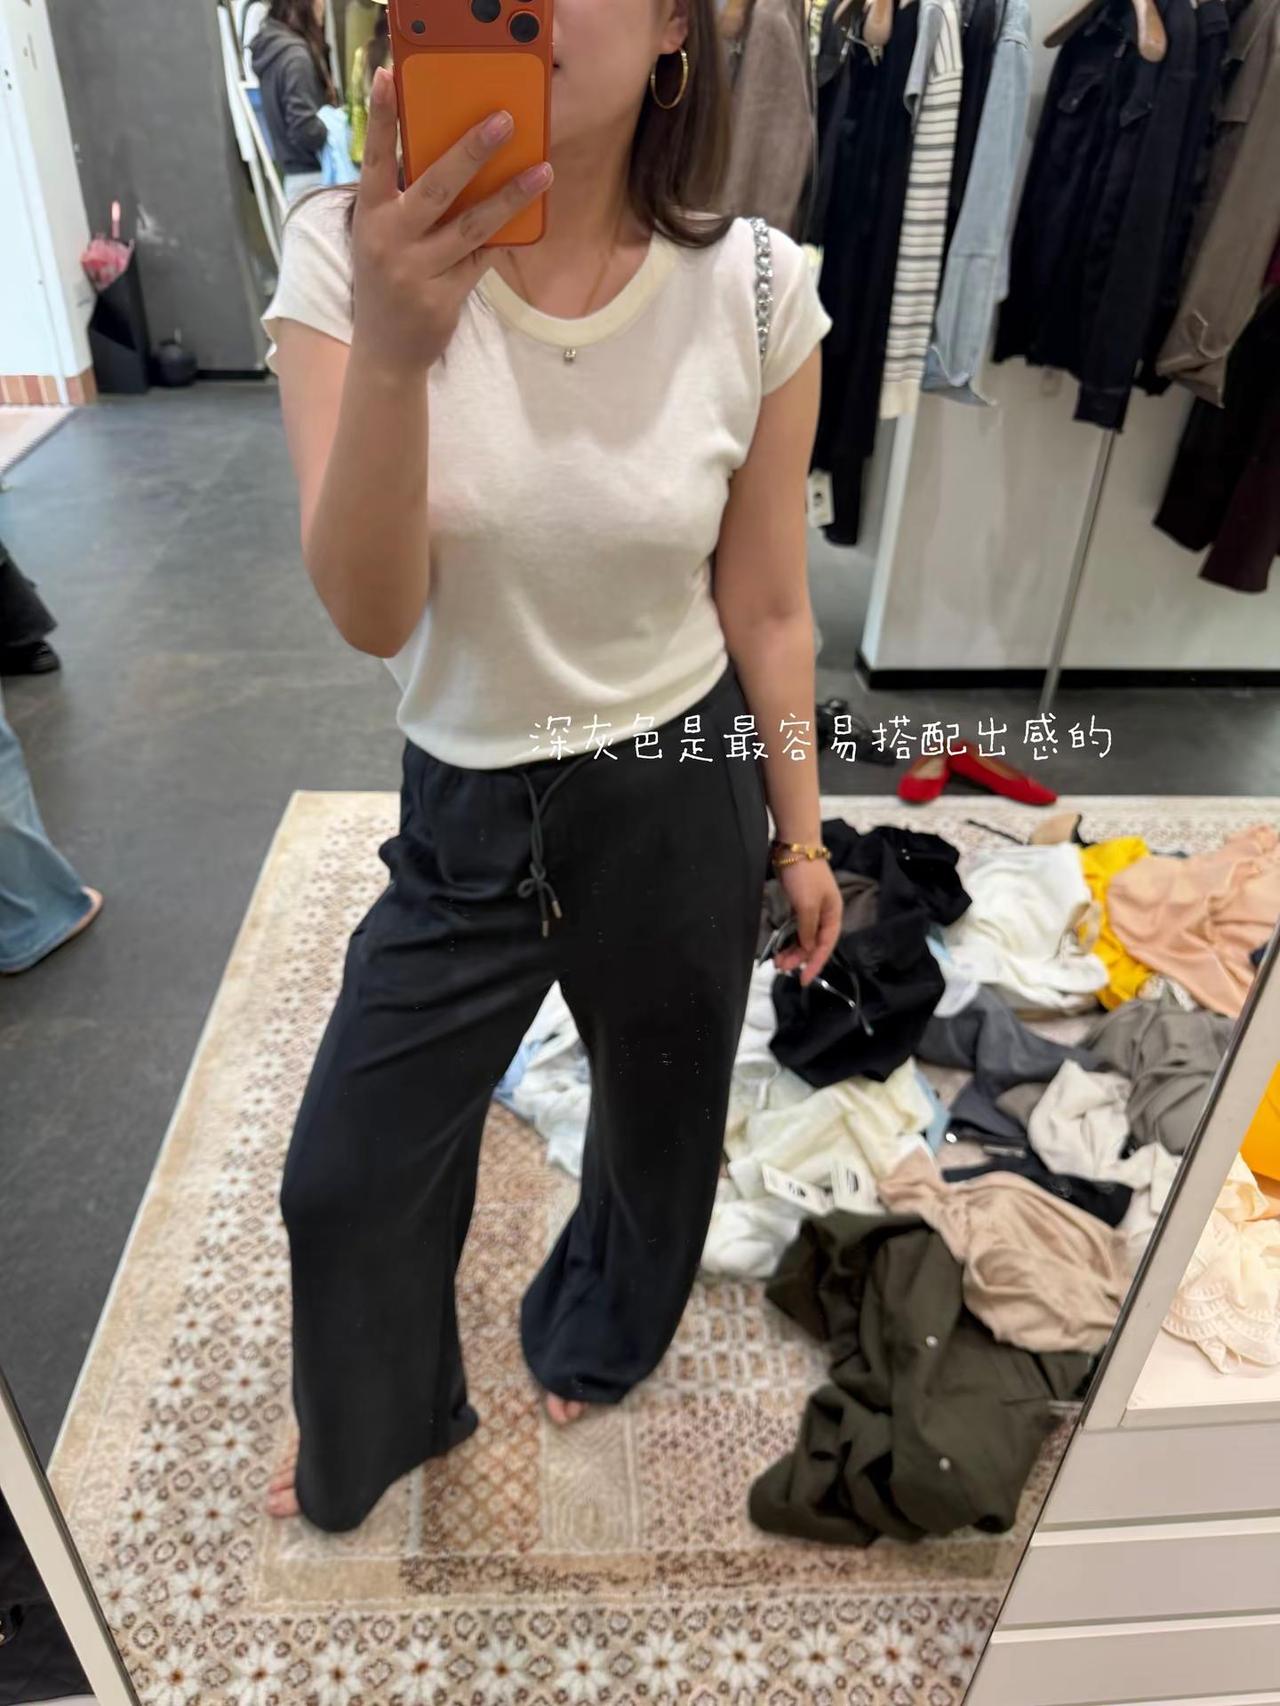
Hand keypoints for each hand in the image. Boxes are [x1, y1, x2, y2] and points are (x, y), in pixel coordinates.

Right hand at [350, 66, 552, 370]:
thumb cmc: (387, 280)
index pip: (375, 159)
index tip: (388, 75)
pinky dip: (506, 238)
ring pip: (472, 226)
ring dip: (510, 197)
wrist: (385, 352)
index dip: (380, 118)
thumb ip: (406, 203)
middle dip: (471, 151)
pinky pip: (483, 259)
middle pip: (436, 187)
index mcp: (370, 216)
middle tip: (504, 121)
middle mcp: (389, 240)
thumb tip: (456, 159)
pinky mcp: (444, 298)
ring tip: (542, 172)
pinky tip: (532, 218)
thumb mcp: (382, 237)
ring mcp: (417, 271)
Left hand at [771, 859, 843, 986]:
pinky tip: (780, 946)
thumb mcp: (807, 905)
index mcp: (833, 915)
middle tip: (781, 969)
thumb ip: (807, 930)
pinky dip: (788, 937)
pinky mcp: (799, 902)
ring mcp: (811, 908)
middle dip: (799, 958)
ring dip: (792, 950)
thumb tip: (808, 948)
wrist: (794, 846)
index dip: (815, 964)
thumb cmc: (805, 876)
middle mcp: (825, 914)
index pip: (826, 946)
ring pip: (803, 936)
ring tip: (777, 962)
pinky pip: (795, 927)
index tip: (803, 980)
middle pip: (814, 943)